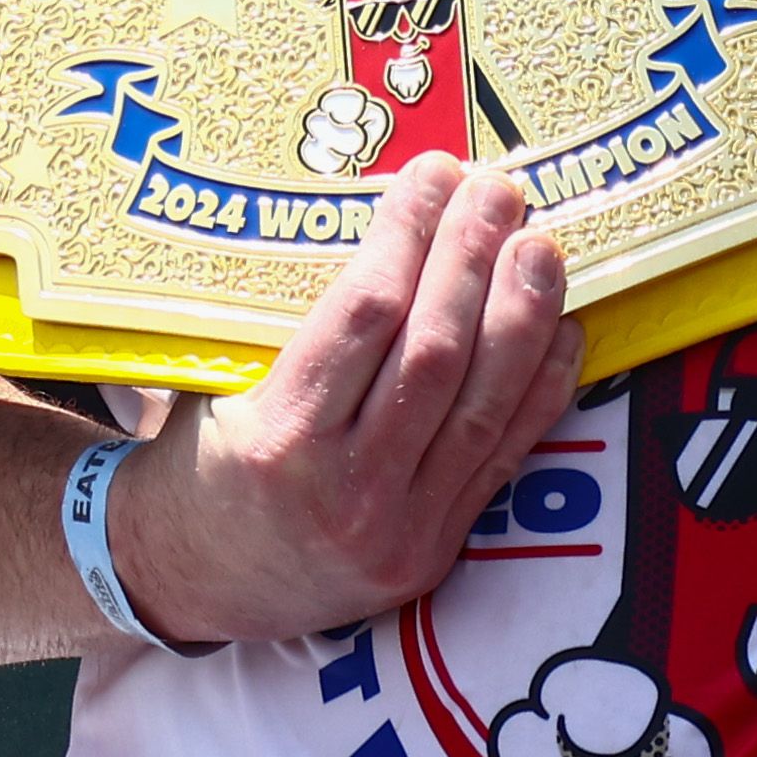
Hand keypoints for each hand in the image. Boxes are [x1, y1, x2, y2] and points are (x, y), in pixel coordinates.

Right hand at [104, 158, 578, 651]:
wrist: (193, 582)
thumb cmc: (200, 462)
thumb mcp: (215, 386)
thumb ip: (293, 324)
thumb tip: (387, 222)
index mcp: (277, 436)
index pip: (364, 314)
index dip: (409, 235)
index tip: (432, 174)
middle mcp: (344, 488)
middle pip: (434, 353)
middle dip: (473, 259)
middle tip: (497, 190)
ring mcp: (398, 527)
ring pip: (481, 405)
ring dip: (522, 315)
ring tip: (540, 245)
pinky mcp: (434, 551)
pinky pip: (502, 459)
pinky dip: (541, 391)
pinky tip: (563, 330)